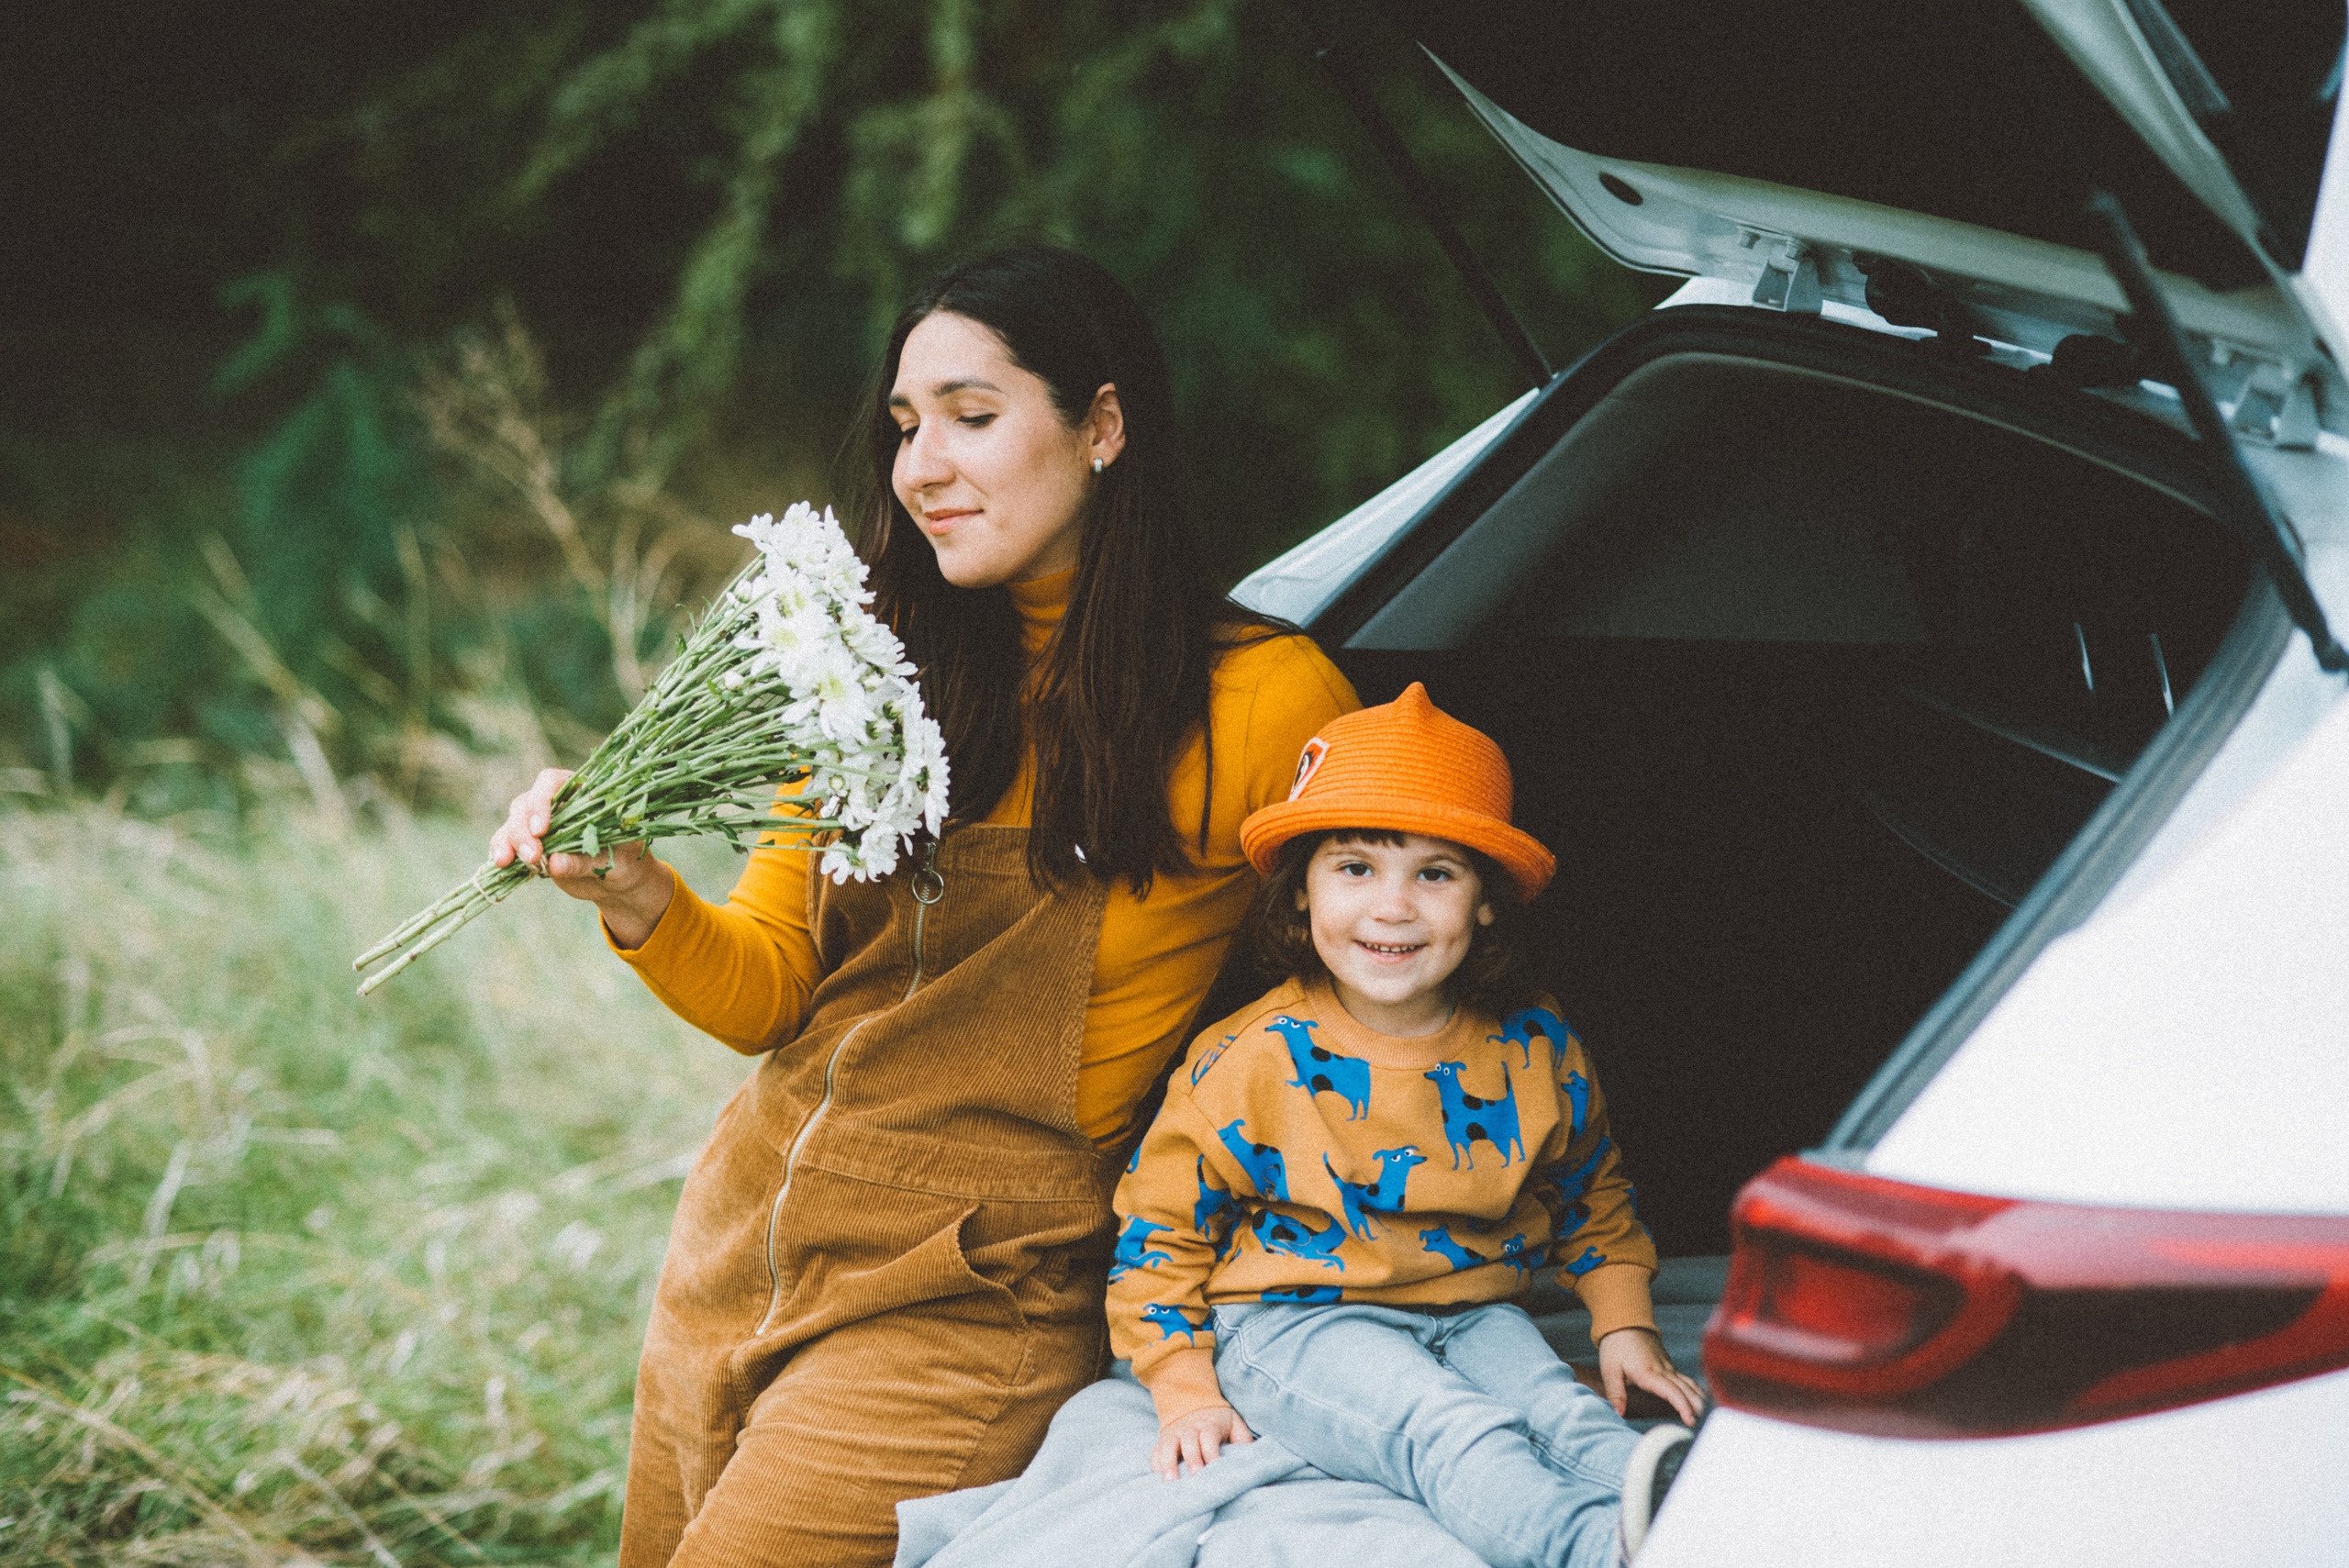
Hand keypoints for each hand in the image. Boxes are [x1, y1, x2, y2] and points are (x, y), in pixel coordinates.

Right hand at [489, 767, 673, 946]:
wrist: (618, 882)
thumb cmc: (625, 862)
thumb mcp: (613, 862)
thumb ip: (584, 861)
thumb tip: (553, 863)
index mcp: (582, 792)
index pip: (551, 782)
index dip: (541, 801)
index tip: (541, 829)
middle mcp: (556, 802)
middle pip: (526, 803)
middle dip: (523, 830)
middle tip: (532, 856)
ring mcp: (539, 822)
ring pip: (513, 821)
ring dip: (508, 841)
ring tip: (508, 862)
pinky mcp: (529, 843)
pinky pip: (506, 841)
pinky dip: (500, 850)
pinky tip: (500, 863)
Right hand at [1151, 1404, 1254, 1480]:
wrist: (1193, 1402)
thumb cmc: (1219, 1421)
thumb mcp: (1234, 1423)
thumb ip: (1243, 1439)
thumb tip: (1251, 1458)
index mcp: (1210, 1424)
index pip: (1209, 1436)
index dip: (1211, 1450)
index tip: (1215, 1466)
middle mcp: (1189, 1428)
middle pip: (1189, 1441)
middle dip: (1192, 1458)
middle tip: (1195, 1476)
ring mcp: (1174, 1434)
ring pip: (1168, 1446)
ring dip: (1169, 1463)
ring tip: (1171, 1482)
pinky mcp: (1163, 1441)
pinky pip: (1156, 1451)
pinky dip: (1156, 1464)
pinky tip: (1158, 1478)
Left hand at [1597, 1327, 1707, 1425]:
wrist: (1624, 1323)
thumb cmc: (1616, 1346)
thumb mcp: (1609, 1369)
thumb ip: (1615, 1392)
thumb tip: (1619, 1413)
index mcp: (1649, 1373)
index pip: (1672, 1392)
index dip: (1683, 1406)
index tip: (1690, 1420)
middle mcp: (1663, 1370)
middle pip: (1686, 1390)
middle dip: (1696, 1407)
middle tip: (1703, 1424)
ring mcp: (1668, 1367)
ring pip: (1689, 1384)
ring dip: (1699, 1398)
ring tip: (1707, 1415)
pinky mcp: (1668, 1365)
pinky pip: (1685, 1379)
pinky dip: (1695, 1390)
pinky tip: (1701, 1399)